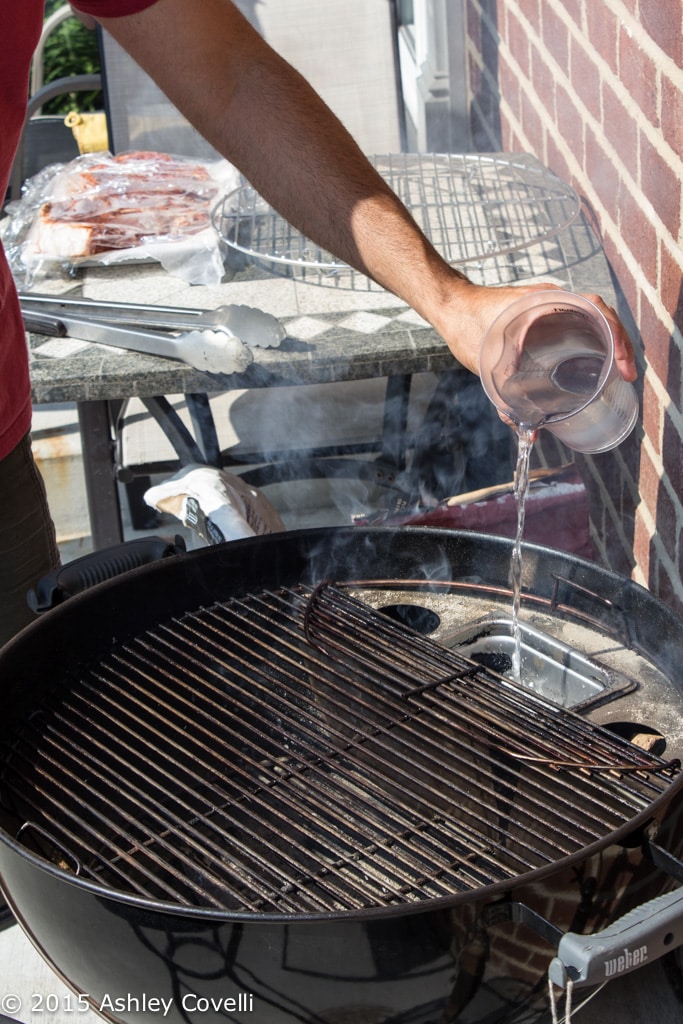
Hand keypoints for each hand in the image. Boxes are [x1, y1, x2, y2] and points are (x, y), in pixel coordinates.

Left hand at [433, 278, 637, 381]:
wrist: (450, 306)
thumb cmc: (466, 326)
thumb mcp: (488, 364)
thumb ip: (506, 400)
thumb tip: (526, 431)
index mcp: (548, 303)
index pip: (598, 310)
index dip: (618, 337)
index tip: (623, 364)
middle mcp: (554, 300)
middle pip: (602, 316)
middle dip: (619, 344)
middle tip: (626, 374)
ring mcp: (550, 305)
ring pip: (591, 319)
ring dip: (608, 341)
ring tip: (616, 370)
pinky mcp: (543, 314)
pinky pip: (575, 323)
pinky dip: (589, 340)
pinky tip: (592, 361)